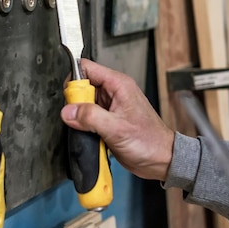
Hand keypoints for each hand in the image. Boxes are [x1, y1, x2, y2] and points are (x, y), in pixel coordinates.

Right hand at [60, 59, 174, 180]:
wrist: (160, 159)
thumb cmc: (149, 141)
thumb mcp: (116, 128)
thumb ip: (90, 117)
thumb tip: (68, 111)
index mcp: (118, 84)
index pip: (86, 68)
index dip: (74, 81)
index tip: (72, 100)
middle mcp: (114, 92)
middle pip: (83, 86)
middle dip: (76, 102)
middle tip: (81, 118)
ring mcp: (110, 106)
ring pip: (84, 102)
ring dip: (81, 116)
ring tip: (90, 129)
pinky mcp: (108, 119)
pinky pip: (88, 116)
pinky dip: (85, 125)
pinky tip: (92, 135)